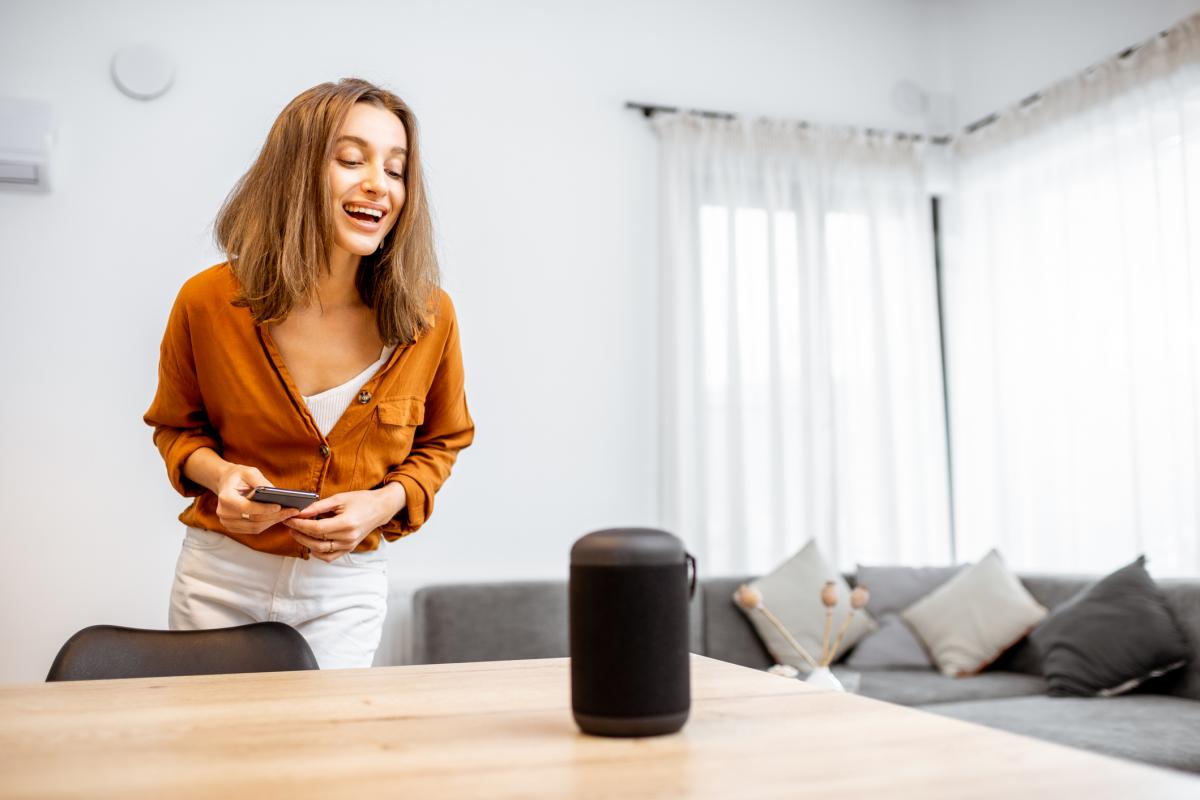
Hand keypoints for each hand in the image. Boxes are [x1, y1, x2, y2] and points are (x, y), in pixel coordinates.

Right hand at [215, 464, 298, 534]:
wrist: (227, 483)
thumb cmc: (239, 476)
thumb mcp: (250, 472)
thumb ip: (261, 482)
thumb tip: (276, 493)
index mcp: (225, 498)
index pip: (246, 507)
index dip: (263, 509)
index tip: (279, 506)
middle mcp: (224, 513)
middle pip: (253, 520)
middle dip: (274, 516)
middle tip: (292, 511)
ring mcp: (228, 522)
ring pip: (255, 527)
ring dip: (274, 521)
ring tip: (289, 514)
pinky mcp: (234, 527)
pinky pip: (254, 529)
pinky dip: (268, 524)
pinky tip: (280, 517)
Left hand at [283, 486, 403, 562]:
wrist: (380, 508)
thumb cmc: (361, 501)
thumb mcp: (339, 499)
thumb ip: (318, 506)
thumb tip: (301, 512)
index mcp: (346, 523)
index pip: (316, 528)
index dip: (300, 524)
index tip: (289, 518)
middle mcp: (348, 537)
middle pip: (316, 540)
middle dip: (299, 533)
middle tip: (289, 525)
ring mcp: (349, 545)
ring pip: (320, 551)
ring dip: (305, 543)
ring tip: (297, 533)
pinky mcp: (348, 549)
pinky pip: (329, 557)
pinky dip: (317, 553)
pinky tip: (310, 543)